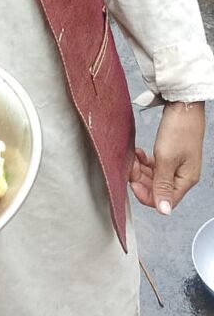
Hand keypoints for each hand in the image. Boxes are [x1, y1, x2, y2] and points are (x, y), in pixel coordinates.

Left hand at [129, 100, 204, 214]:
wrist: (183, 104)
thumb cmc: (179, 129)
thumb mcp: (167, 159)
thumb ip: (162, 185)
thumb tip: (164, 211)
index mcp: (185, 180)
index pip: (162, 201)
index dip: (144, 193)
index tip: (132, 180)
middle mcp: (182, 175)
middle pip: (156, 189)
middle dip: (140, 179)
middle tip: (131, 165)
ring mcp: (176, 165)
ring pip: (153, 177)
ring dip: (140, 169)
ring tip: (134, 157)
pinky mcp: (171, 155)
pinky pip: (154, 166)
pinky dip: (144, 162)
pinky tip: (139, 153)